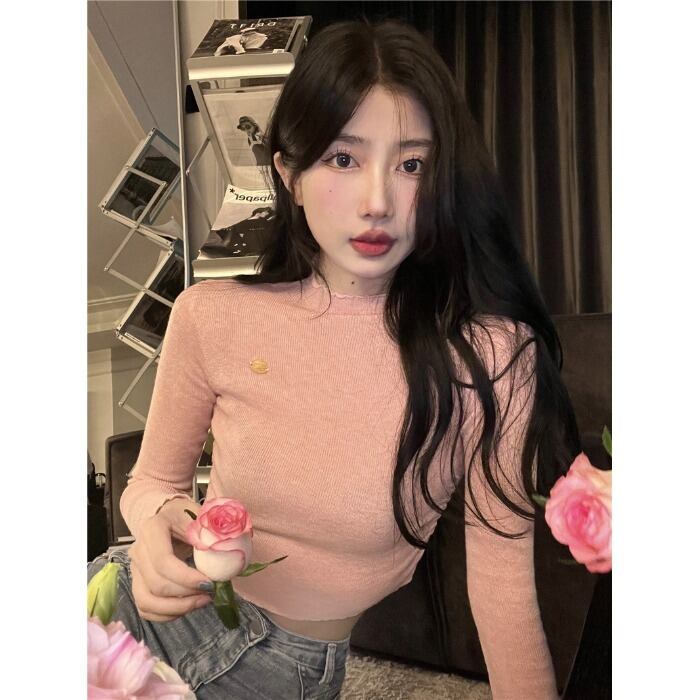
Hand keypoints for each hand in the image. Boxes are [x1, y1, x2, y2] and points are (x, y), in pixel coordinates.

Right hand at [129, 502, 212, 622]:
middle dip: (185, 595)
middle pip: (156, 584)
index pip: (164, 562)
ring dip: (177, 608)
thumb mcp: (201, 517)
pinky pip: (145, 608)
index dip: (187, 578)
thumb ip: (212, 535)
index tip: (210, 583)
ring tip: (201, 602)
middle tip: (210, 593)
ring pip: (146, 601)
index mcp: (153, 528)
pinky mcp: (138, 582)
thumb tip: (229, 557)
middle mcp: (138, 549)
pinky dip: (166, 614)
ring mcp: (135, 568)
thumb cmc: (187, 516)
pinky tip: (187, 607)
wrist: (170, 515)